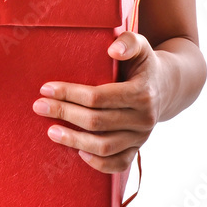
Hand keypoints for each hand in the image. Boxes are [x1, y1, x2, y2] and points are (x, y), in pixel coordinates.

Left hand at [32, 31, 161, 173]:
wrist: (168, 86)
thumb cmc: (144, 63)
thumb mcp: (141, 45)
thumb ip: (128, 42)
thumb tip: (112, 50)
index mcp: (141, 92)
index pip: (98, 97)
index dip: (70, 93)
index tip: (46, 88)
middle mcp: (143, 118)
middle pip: (97, 122)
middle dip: (64, 113)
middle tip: (38, 106)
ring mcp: (141, 137)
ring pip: (105, 147)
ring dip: (74, 140)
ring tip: (51, 131)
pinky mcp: (138, 149)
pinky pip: (118, 164)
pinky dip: (98, 163)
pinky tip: (78, 152)